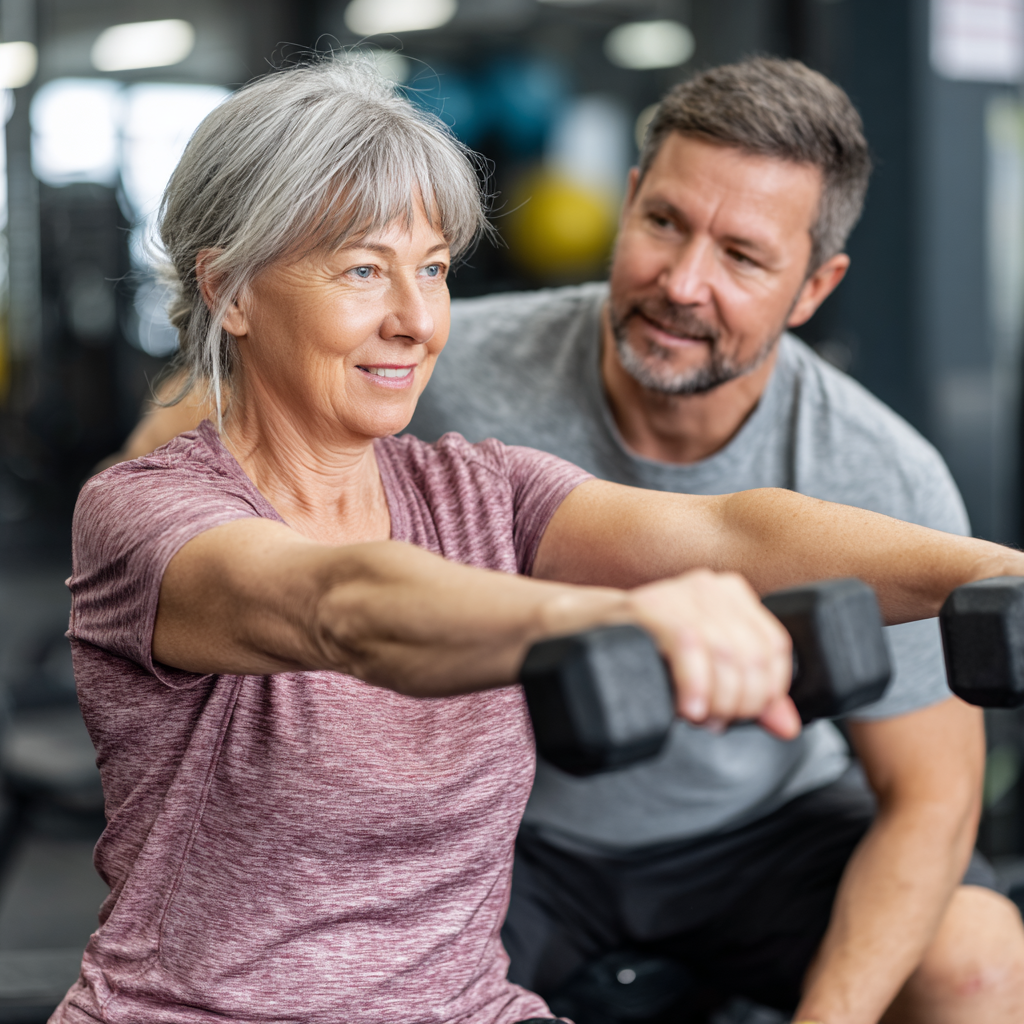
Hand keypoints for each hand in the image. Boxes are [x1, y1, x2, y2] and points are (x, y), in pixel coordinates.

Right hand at [627, 569, 798, 738]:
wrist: (581, 631)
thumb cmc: (644, 654)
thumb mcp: (704, 673)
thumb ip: (748, 693)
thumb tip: (788, 726)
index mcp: (732, 595)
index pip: (775, 647)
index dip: (766, 692)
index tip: (741, 715)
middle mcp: (710, 586)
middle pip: (751, 656)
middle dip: (738, 702)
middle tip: (714, 720)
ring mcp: (678, 592)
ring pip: (724, 654)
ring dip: (716, 699)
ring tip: (696, 715)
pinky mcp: (646, 605)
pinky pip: (687, 644)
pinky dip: (693, 683)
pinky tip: (686, 706)